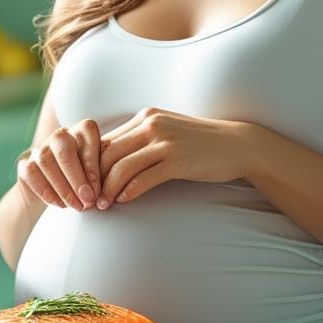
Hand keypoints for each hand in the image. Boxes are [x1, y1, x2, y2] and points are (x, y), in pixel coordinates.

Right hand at [17, 119, 102, 210]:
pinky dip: (47, 192)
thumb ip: (102, 177)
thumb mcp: (100, 177)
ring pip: (46, 160)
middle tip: (88, 201)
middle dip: (77, 177)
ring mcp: (40, 148)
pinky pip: (32, 174)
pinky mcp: (25, 164)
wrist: (58, 196)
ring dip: (63, 188)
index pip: (87, 132)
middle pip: (64, 146)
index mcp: (82, 131)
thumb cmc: (88, 185)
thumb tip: (105, 194)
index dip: (92, 161)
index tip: (98, 190)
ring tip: (77, 206)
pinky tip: (60, 205)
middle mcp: (60, 136)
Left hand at [96, 107, 253, 207]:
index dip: (90, 163)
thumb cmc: (199, 143)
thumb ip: (141, 141)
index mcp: (146, 117)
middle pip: (107, 153)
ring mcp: (165, 142)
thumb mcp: (167, 133)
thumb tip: (110, 160)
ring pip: (121, 167)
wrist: (237, 144)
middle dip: (93, 179)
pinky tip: (123, 201)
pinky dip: (129, 192)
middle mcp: (152, 125)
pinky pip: (144, 178)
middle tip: (87, 198)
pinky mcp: (177, 160)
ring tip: (103, 205)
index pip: (105, 139)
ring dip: (107, 189)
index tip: (84, 183)